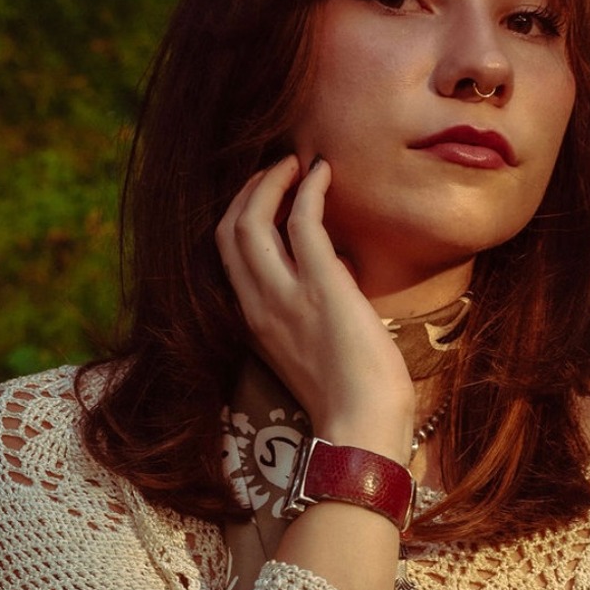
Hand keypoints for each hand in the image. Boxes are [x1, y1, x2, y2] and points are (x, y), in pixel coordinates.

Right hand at [216, 156, 414, 461]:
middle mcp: (258, 306)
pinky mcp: (320, 285)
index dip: (240, 215)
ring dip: (270, 182)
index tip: (265, 196)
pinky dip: (309, 190)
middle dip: (248, 191)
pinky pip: (303, 221)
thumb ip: (309, 310)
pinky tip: (323, 174)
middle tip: (277, 170)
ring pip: (250, 220)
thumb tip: (332, 270)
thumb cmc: (351, 398)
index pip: (227, 256)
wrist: (362, 426)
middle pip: (228, 231)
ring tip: (294, 164)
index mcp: (253, 323)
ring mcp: (284, 295)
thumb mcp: (313, 349)